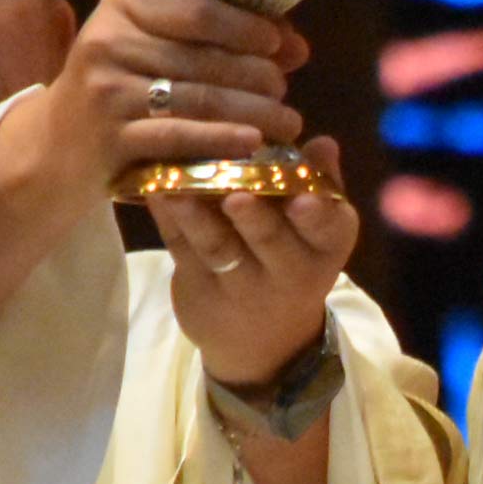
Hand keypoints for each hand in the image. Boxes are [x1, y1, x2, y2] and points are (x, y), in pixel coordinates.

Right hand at [7, 0, 308, 213]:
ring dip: (253, 112)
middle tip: (286, 92)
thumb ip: (216, 40)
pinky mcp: (109, 137)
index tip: (283, 46)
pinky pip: (179, 136)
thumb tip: (295, 45)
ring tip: (287, 124)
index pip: (198, 8)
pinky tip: (253, 144)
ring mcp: (106, 90)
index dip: (248, 28)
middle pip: (204, 56)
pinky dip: (221, 140)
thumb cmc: (118, 90)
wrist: (53, 148)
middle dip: (256, 75)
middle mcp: (109, 39)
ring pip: (198, 97)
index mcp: (123, 3)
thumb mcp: (153, 50)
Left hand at [152, 137, 359, 387]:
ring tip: (180, 190)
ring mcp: (240, 284)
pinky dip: (167, 218)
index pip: (327, 230)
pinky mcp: (198, 286)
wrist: (263, 341)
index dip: (316, 216)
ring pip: (219, 247)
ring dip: (198, 218)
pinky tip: (155, 189)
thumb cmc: (294, 257)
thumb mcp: (318, 230)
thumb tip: (324, 143)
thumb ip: (319, 181)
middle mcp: (288, 270)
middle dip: (254, 219)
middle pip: (269, 241)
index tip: (302, 200)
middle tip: (238, 196)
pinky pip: (181, 248)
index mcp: (325, 247)